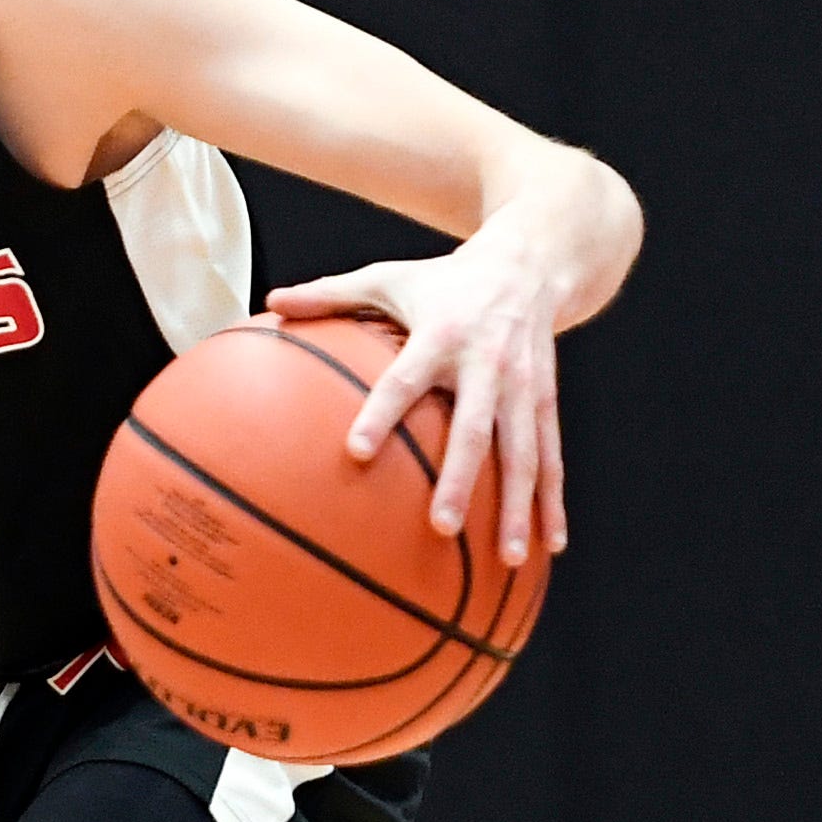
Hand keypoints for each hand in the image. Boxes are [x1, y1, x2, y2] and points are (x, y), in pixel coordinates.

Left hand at [269, 218, 583, 567]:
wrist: (530, 264)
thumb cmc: (443, 280)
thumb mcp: (388, 276)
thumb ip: (330, 293)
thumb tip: (269, 302)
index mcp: (442, 335)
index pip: (405, 378)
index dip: (382, 412)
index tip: (357, 451)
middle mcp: (488, 364)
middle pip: (476, 428)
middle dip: (461, 479)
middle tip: (442, 527)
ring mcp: (523, 387)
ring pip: (525, 453)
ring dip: (518, 507)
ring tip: (507, 557)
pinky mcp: (546, 403)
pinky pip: (551, 457)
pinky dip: (552, 502)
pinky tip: (550, 545)